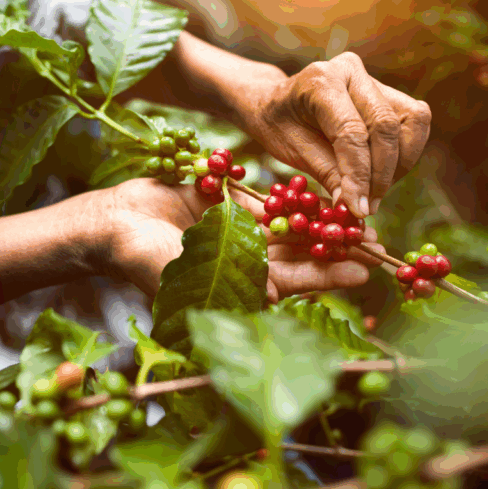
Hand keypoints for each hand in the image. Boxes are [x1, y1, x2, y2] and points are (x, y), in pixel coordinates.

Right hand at [100, 178, 385, 301]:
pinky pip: (265, 201)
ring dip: (320, 221)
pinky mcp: (226, 207)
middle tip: (376, 241)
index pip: (292, 282)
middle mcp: (243, 262)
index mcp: (238, 286)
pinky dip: (290, 198)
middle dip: (334, 249)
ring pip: (287, 227)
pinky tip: (320, 191)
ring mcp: (235, 233)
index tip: (363, 270)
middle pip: (298, 255)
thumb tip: (275, 297)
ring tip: (356, 213)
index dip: (327, 276)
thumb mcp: (184, 275)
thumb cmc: (140, 257)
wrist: (112, 223)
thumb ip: (227, 283)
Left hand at [241, 52, 431, 217]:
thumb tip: (356, 208)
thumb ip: (326, 174)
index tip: (358, 209)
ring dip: (399, 165)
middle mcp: (351, 71)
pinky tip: (381, 175)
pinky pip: (413, 123)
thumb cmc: (278, 126)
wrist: (275, 103)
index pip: (351, 132)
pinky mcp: (389, 92)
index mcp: (320, 81)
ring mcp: (373, 79)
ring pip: (412, 122)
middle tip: (367, 207)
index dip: (359, 175)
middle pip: (386, 125)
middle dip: (382, 174)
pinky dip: (404, 154)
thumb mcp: (291, 151)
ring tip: (374, 192)